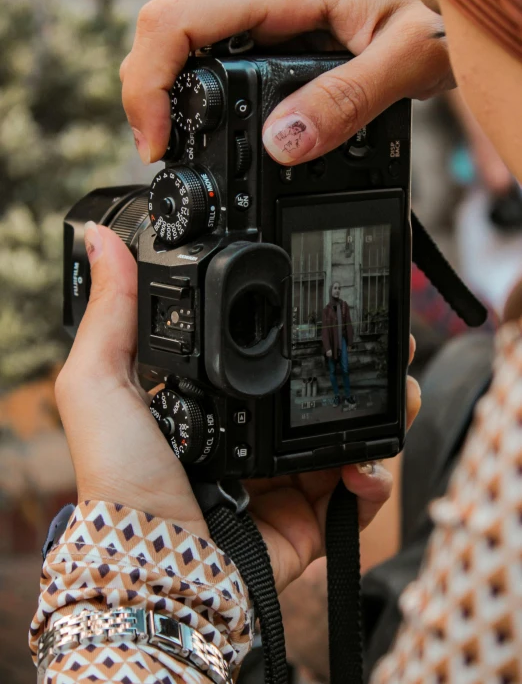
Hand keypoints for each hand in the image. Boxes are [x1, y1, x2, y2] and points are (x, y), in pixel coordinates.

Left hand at [55, 227, 420, 592]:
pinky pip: (356, 490)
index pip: (263, 353)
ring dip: (380, 409)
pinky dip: (374, 475)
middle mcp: (249, 436)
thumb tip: (103, 242)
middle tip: (380, 340)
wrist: (159, 568)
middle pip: (315, 388)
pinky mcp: (309, 516)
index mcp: (210, 402)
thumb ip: (111, 314)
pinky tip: (365, 465)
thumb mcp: (101, 386)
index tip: (328, 298)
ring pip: (346, 431)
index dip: (298, 326)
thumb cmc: (122, 483)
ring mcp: (283, 477)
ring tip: (397, 391)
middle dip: (354, 361)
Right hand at [120, 0, 451, 164]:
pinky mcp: (262, 26)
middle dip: (154, 102)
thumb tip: (282, 144)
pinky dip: (201, 99)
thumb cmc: (432, 6)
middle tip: (171, 161)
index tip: (158, 145)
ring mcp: (254, 6)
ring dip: (175, 102)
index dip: (149, 88)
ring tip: (191, 154)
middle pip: (163, 39)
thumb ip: (347, 101)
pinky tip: (216, 132)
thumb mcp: (406, 58)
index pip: (172, 23)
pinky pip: (210, 58)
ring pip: (182, 51)